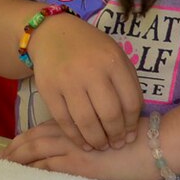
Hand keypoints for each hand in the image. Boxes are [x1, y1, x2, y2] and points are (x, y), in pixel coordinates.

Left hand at [1, 121, 160, 179]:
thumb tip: (84, 148)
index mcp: (79, 124)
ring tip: (2, 169)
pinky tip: (21, 178)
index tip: (10, 149)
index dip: (24, 139)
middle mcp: (73, 133)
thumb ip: (93, 138)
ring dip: (17, 160)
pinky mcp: (81, 164)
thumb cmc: (141, 141)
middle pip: (34, 138)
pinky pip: (49, 167)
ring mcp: (75, 147)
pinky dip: (33, 171)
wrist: (158, 144)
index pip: (43, 130)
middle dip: (14, 150)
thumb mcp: (112, 135)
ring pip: (36, 150)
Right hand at [24, 14, 143, 151]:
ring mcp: (67, 80)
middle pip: (109, 114)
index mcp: (112, 60)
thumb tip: (132, 122)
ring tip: (101, 146)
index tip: (130, 135)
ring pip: (86, 121)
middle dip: (115, 136)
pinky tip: (83, 143)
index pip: (130, 101)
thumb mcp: (114, 55)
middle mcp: (90, 70)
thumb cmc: (89, 48)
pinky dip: (75, 137)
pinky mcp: (48, 89)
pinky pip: (64, 120)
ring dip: (96, 140)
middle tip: (116, 144)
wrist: (52, 33)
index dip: (131, 124)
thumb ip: (126, 82)